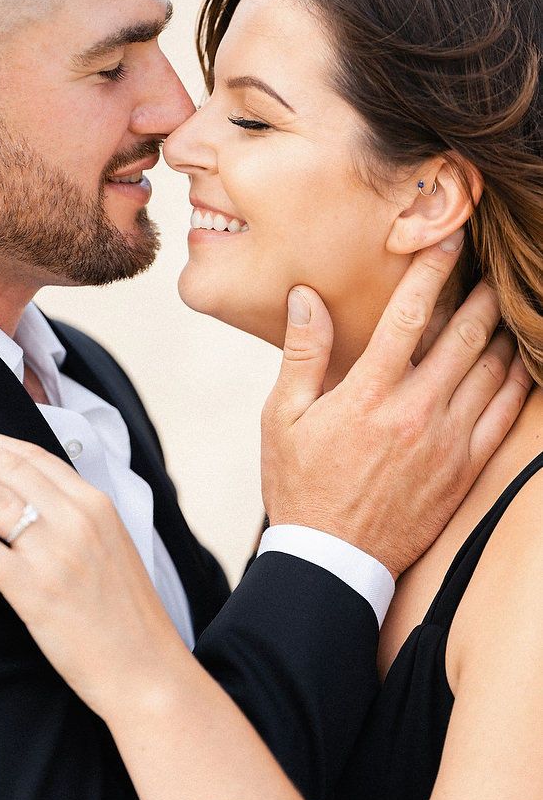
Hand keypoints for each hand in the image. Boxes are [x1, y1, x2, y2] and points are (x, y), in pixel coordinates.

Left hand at [0, 412, 180, 717]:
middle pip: (7, 465)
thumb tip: (33, 494)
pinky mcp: (34, 589)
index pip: (33, 455)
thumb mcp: (111, 545)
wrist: (146, 667)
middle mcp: (76, 519)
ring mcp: (54, 553)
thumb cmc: (127, 613)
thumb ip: (75, 515)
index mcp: (96, 504)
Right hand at [261, 233, 531, 578]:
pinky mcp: (464, 470)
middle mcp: (415, 412)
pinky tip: (522, 362)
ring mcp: (446, 442)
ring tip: (508, 306)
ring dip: (503, 331)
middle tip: (491, 268)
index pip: (409, 315)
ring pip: (492, 371)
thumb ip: (302, 354)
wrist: (333, 559)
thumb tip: (306, 297)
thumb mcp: (282, 419)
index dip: (433, 270)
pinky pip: (505, 415)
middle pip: (464, 335)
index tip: (450, 240)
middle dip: (482, 294)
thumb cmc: (300, 485)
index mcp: (368, 394)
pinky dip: (518, 381)